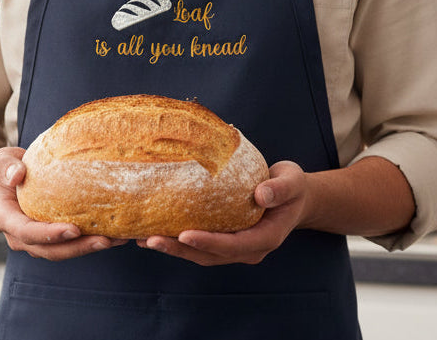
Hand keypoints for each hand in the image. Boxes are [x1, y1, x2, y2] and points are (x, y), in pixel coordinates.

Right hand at [0, 147, 127, 260]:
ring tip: (117, 239)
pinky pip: (71, 244)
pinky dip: (92, 241)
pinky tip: (115, 234)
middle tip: (105, 240)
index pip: (27, 232)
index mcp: (6, 219)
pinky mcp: (53, 238)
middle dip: (78, 247)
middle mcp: (20, 236)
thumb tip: (17, 174)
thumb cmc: (6, 169)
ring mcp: (37, 241)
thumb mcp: (1, 161)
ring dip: (90, 248)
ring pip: (64, 251)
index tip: (74, 229)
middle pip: (50, 250)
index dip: (49, 234)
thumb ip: (5, 166)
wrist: (8, 181)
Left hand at [138, 161, 307, 265]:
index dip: (209, 242)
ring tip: (144, 238)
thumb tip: (262, 195)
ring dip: (173, 248)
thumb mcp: (292, 182)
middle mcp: (248, 249)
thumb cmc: (292, 187)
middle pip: (210, 255)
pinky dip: (177, 241)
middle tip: (150, 238)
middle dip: (180, 249)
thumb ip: (280, 188)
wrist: (292, 197)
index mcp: (266, 238)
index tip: (185, 234)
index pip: (234, 244)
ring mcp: (235, 248)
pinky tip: (154, 231)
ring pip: (200, 254)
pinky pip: (198, 245)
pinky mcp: (224, 241)